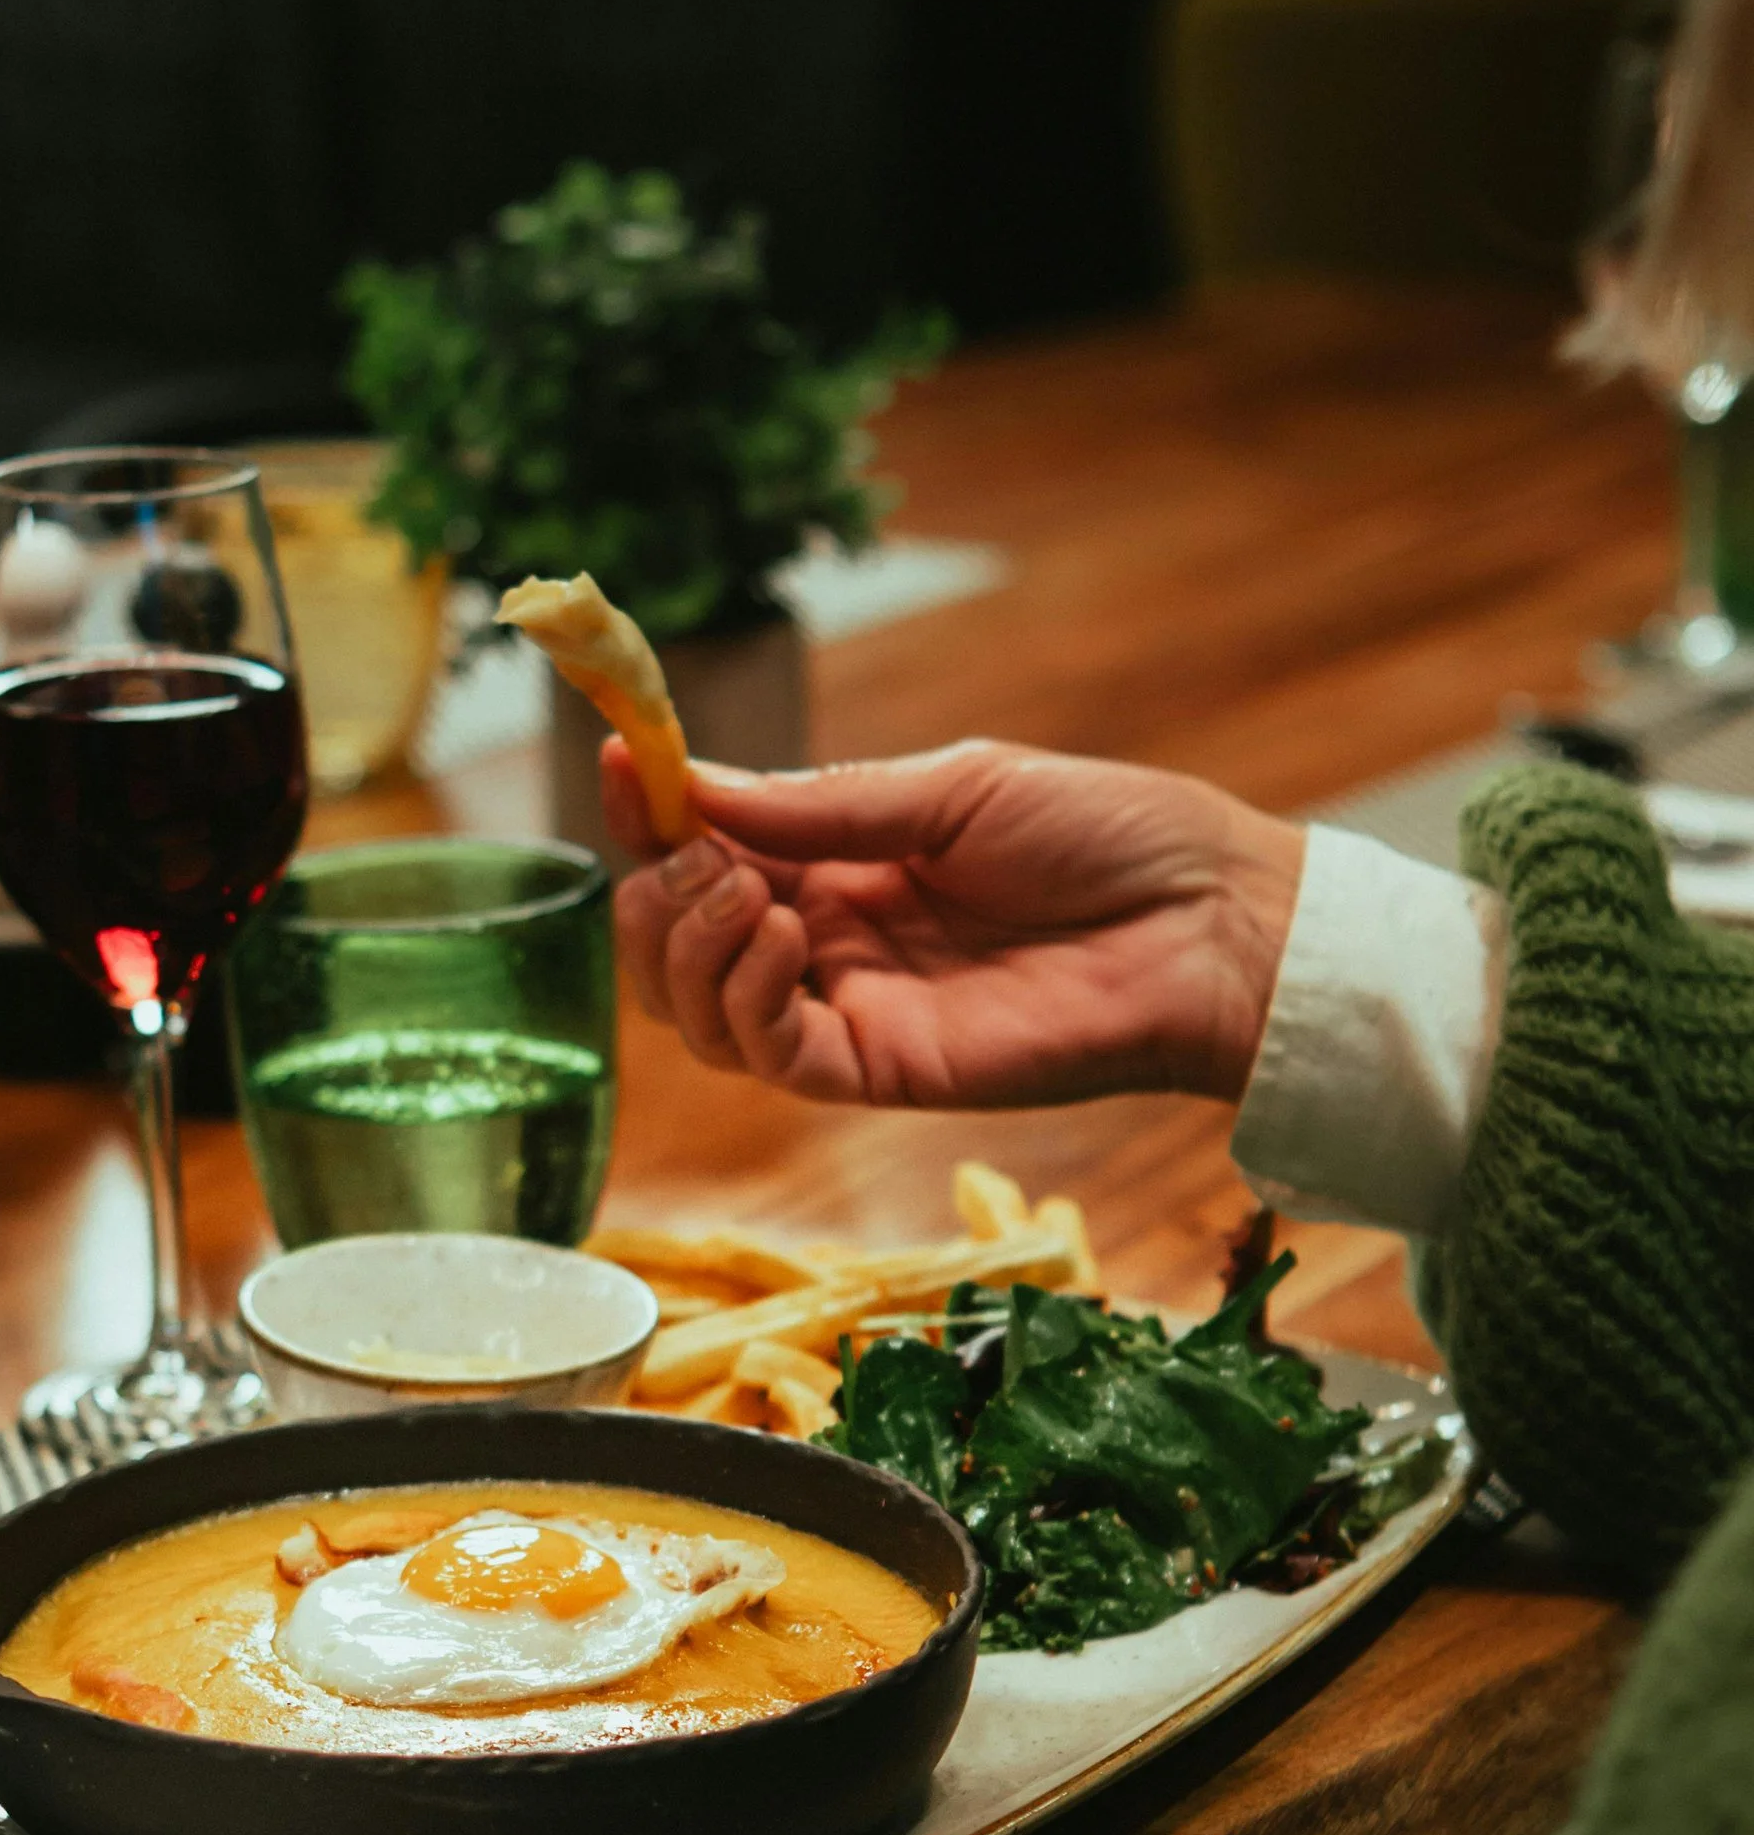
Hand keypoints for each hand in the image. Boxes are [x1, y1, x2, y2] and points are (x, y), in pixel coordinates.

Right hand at [603, 736, 1301, 1110]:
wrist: (1213, 923)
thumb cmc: (1111, 838)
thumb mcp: (951, 788)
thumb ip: (822, 806)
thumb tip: (696, 788)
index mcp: (842, 867)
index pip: (706, 853)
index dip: (652, 815)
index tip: (622, 760)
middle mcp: (830, 947)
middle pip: (677, 947)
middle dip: (655, 891)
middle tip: (693, 847)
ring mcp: (851, 1014)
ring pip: (700, 1015)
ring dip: (691, 944)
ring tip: (745, 890)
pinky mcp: (883, 1073)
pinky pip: (771, 1056)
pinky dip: (749, 997)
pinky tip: (787, 935)